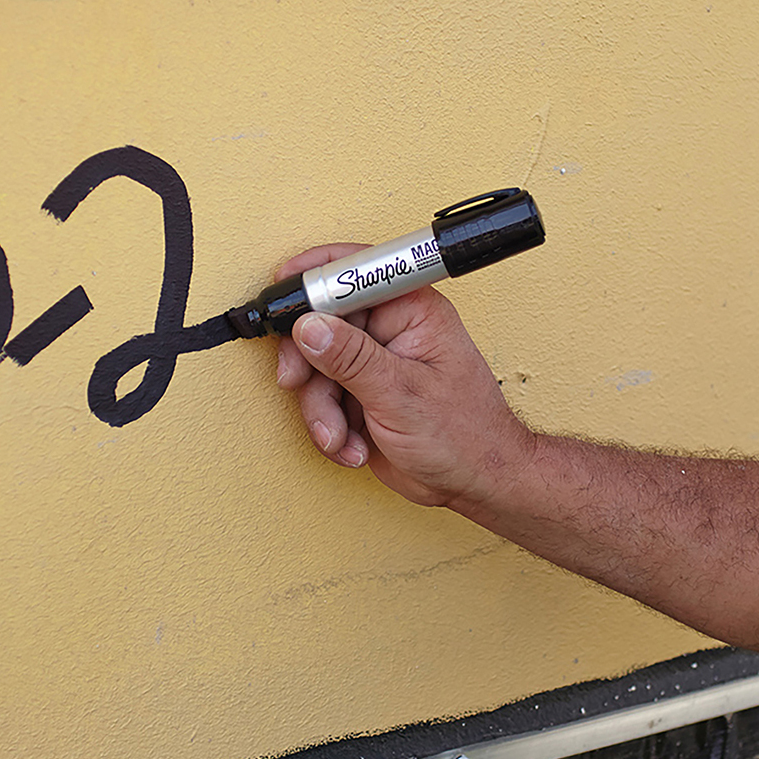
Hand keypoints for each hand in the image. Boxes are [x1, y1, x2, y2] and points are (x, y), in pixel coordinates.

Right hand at [275, 244, 535, 512]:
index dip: (314, 278)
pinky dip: (329, 427)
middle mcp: (389, 331)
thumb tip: (309, 326)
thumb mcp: (401, 395)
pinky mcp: (359, 394)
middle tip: (296, 381)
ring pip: (315, 368)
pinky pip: (322, 399)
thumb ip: (351, 359)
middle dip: (307, 364)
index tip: (283, 292)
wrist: (475, 485)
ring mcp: (372, 363)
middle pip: (320, 324)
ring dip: (321, 410)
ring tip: (340, 436)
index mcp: (411, 311)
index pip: (355, 272)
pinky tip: (353, 445)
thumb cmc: (465, 436)